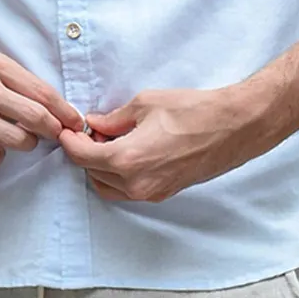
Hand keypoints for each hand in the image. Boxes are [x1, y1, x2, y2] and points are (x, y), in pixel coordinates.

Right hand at [0, 51, 85, 166]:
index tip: (75, 123)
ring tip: (16, 137)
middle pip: (35, 117)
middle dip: (53, 130)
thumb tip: (61, 110)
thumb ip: (22, 85)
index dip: (65, 111)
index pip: (42, 92)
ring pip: (17, 140)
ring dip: (25, 144)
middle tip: (56, 136)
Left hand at [58, 86, 265, 201]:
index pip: (81, 157)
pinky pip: (128, 190)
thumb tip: (95, 124)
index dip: (69, 141)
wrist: (232, 127)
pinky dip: (118, 174)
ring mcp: (151, 193)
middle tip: (91, 129)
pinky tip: (128, 149)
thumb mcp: (146, 104)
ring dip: (100, 166)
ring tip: (110, 139)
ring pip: (108, 186)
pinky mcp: (164, 194)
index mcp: (127, 160)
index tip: (66, 129)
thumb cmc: (192, 111)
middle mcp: (136, 184)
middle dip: (85, 152)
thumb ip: (114, 118)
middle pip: (92, 173)